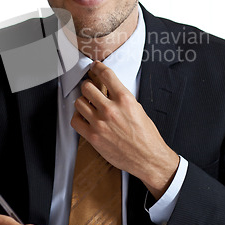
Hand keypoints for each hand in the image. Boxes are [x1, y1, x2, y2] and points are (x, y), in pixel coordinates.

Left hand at [71, 61, 179, 199]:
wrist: (148, 158)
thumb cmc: (146, 136)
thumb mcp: (138, 109)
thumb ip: (122, 98)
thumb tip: (109, 89)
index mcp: (125, 100)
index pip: (106, 75)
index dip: (98, 67)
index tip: (95, 67)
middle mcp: (111, 109)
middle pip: (87, 87)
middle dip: (88, 86)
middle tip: (90, 89)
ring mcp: (100, 123)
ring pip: (79, 102)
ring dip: (82, 101)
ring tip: (87, 104)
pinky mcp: (93, 137)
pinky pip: (75, 121)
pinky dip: (78, 117)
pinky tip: (84, 118)